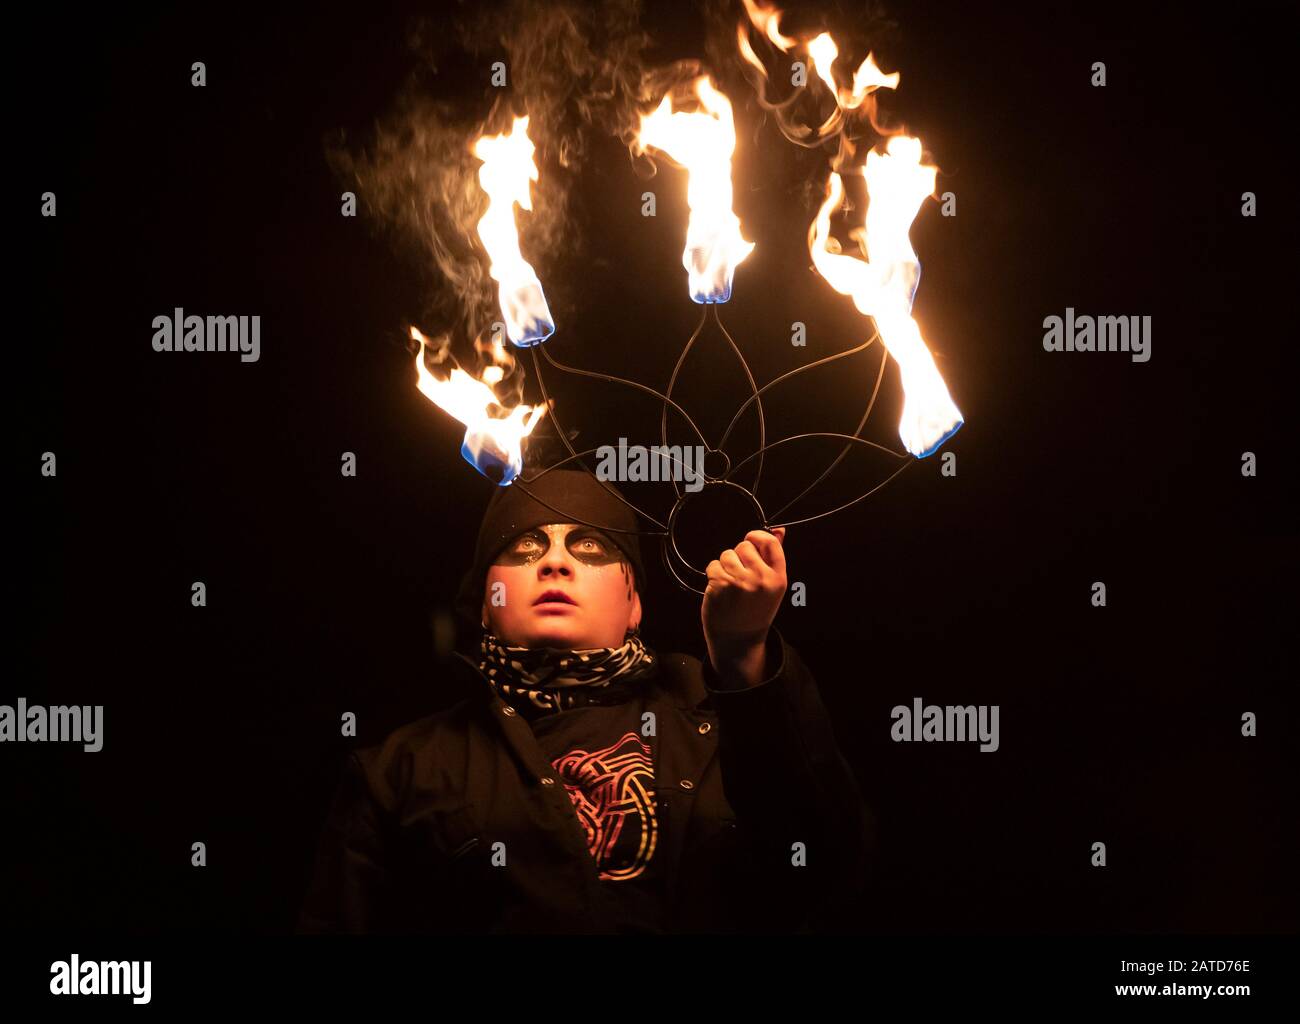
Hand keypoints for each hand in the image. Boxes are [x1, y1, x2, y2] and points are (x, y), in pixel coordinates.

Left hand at [702, 527, 786, 681]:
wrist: (738, 640)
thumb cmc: (755, 610)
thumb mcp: (772, 586)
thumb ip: (774, 557)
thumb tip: (779, 529)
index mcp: (778, 578)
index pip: (770, 542)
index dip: (757, 537)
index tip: (750, 543)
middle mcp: (761, 579)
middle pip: (744, 546)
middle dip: (738, 555)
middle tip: (740, 574)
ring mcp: (740, 581)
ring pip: (727, 554)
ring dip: (725, 565)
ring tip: (730, 584)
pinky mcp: (720, 585)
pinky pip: (713, 565)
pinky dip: (713, 574)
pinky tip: (720, 589)